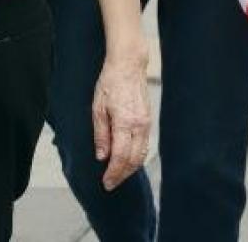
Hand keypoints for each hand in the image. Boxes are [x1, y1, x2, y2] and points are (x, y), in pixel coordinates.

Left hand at [92, 50, 150, 190]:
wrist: (128, 65)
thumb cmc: (110, 82)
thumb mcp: (98, 107)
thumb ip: (100, 134)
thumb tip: (102, 156)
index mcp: (124, 122)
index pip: (120, 157)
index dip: (113, 173)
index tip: (106, 183)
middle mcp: (139, 126)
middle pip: (133, 160)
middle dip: (122, 175)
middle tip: (110, 183)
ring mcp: (147, 124)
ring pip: (141, 155)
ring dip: (130, 168)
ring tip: (118, 174)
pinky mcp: (149, 120)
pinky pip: (144, 145)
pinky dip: (136, 157)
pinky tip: (127, 159)